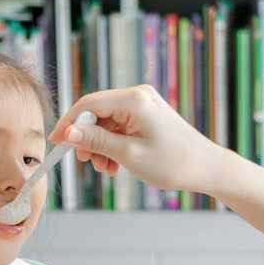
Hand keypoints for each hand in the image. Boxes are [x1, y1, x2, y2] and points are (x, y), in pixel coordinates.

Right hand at [48, 85, 224, 193]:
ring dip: (100, 146)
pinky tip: (115, 165)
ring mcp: (143, 105)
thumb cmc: (173, 162)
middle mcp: (138, 96)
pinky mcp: (147, 116)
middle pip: (96, 113)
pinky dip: (113, 145)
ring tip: (106, 168)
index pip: (88, 105)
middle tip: (86, 162)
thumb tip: (68, 133)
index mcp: (133, 100)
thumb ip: (96, 141)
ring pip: (106, 123)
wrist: (207, 168)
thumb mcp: (129, 154)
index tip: (55, 143)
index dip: (68, 124)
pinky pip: (119, 127)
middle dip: (87, 139)